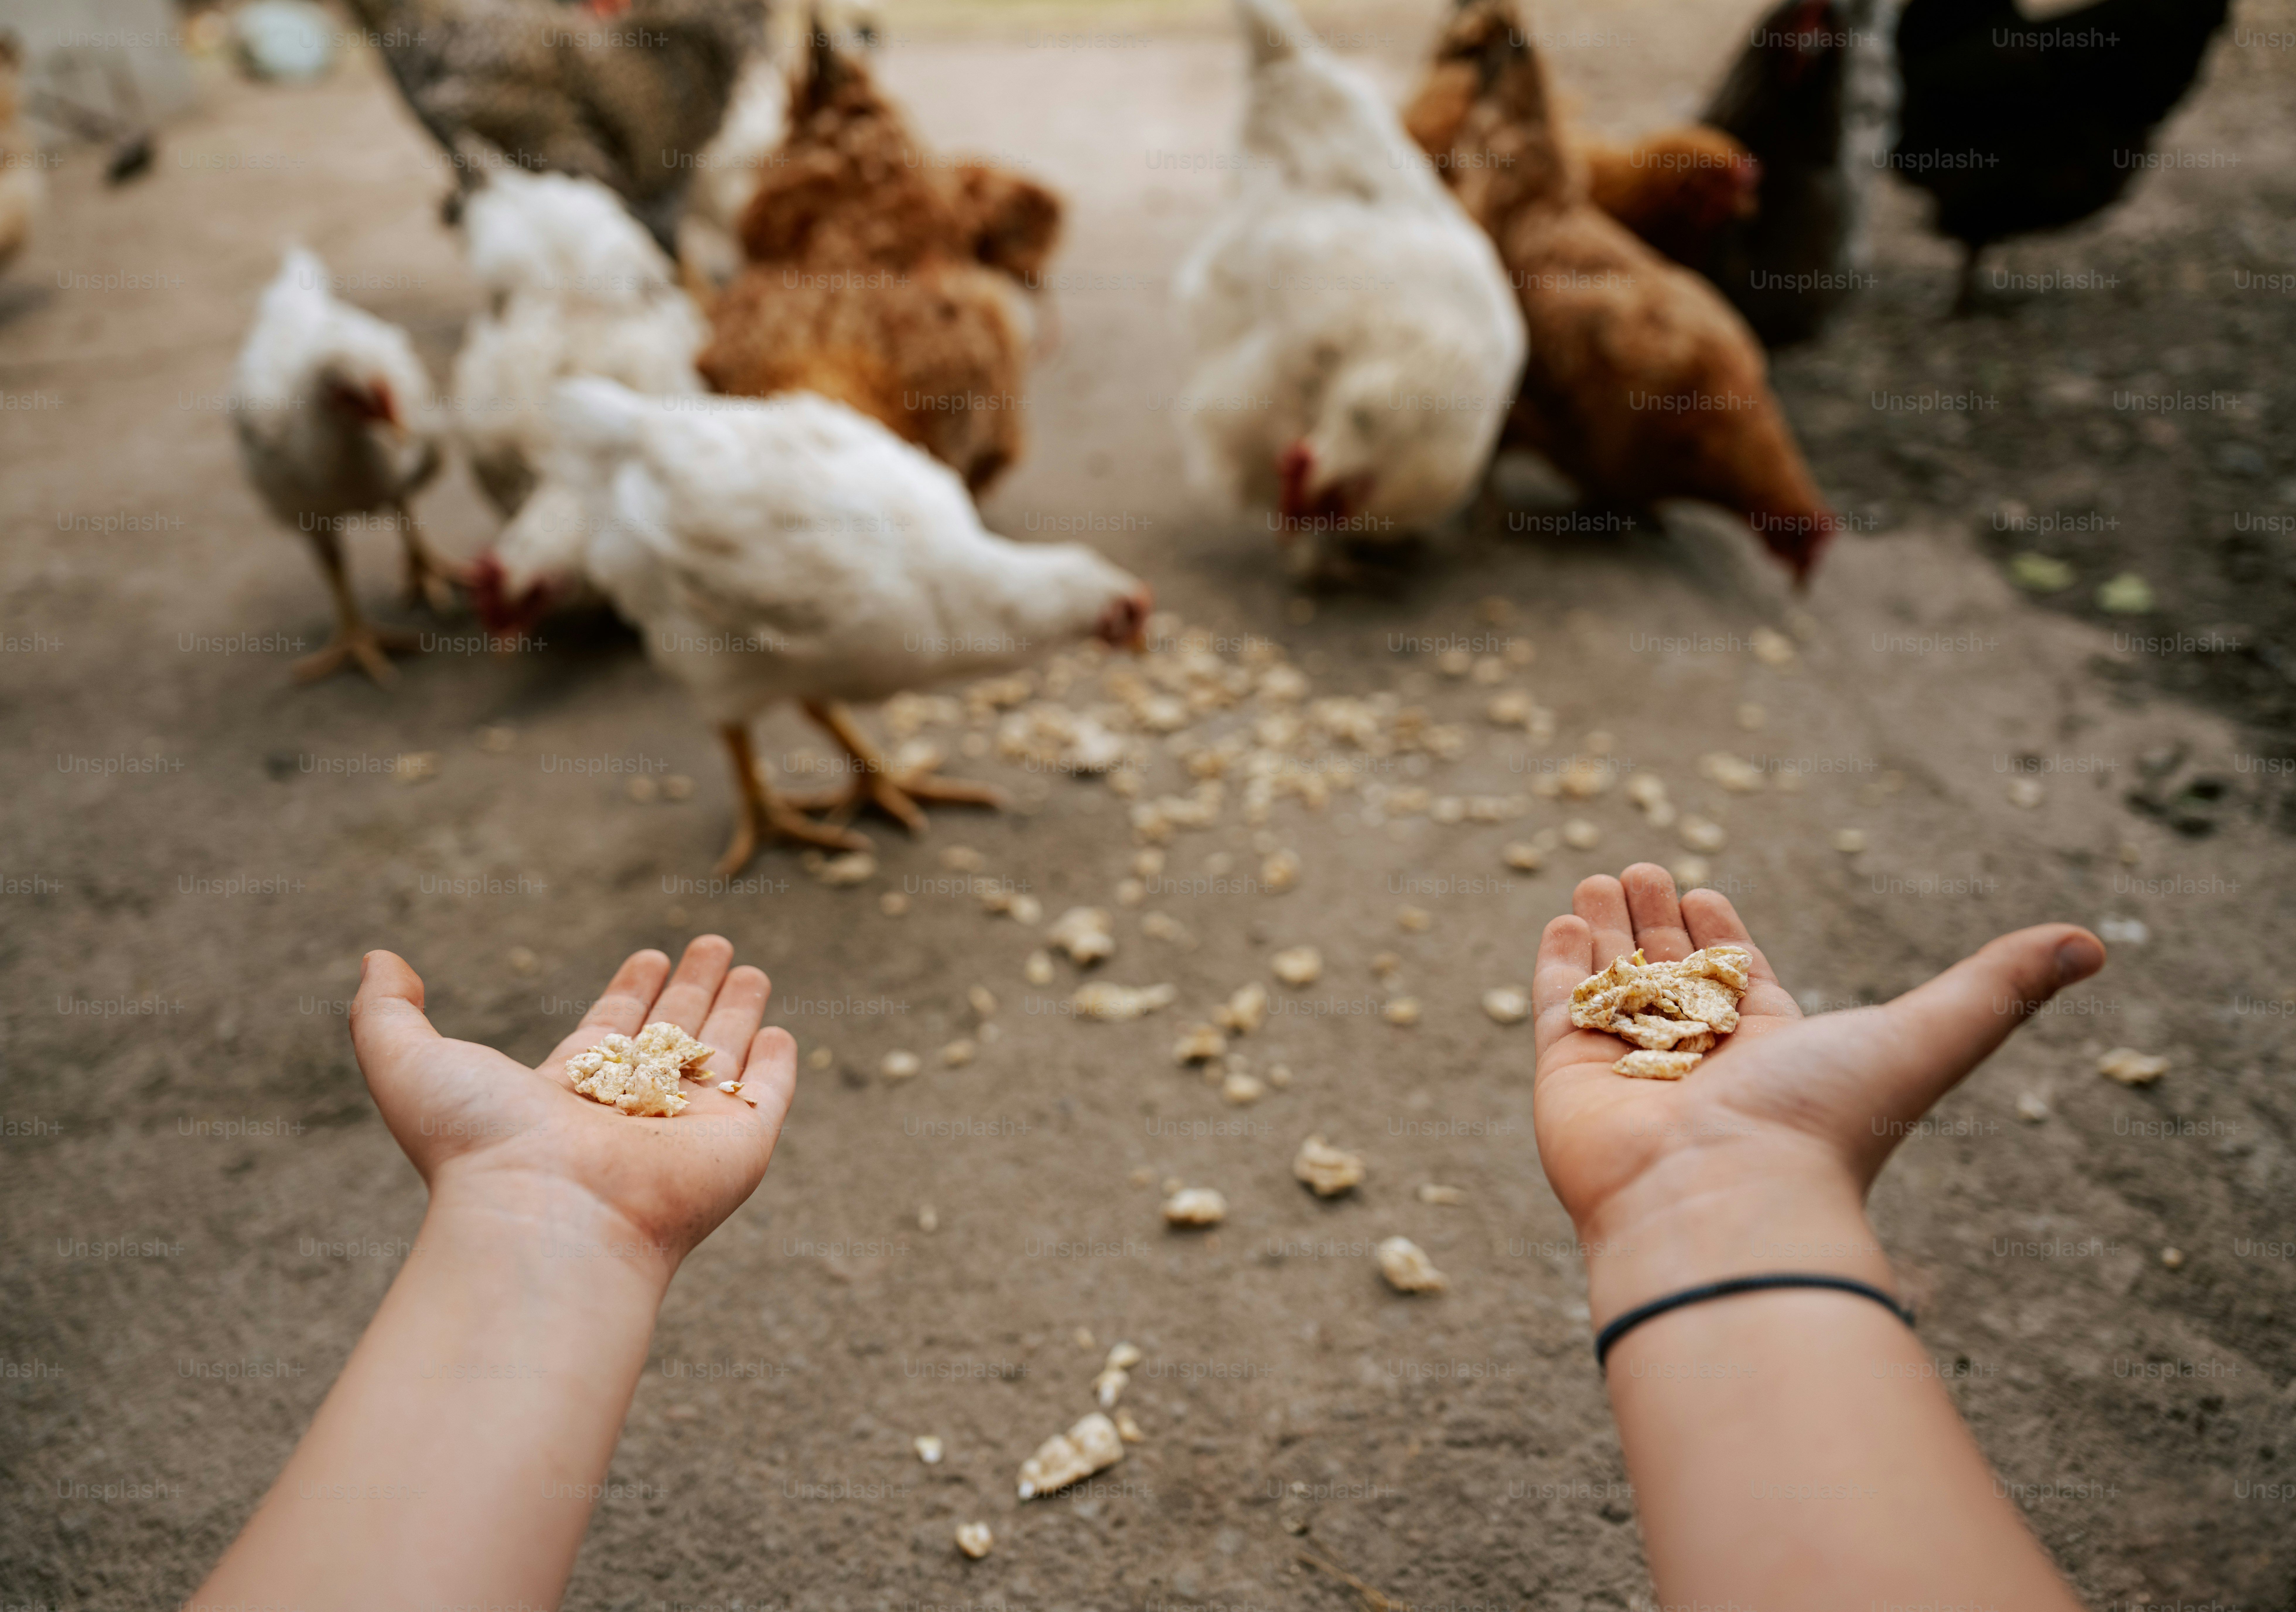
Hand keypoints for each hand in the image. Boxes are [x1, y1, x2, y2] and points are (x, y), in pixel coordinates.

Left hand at [349, 936, 796, 1278]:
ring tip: (749, 966)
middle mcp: (631, 1111)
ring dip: (737, 1010)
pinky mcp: (739, 1143)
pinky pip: (767, 1094)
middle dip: (689, 988)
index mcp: (569, 1095)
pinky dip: (778, 1065)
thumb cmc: (476, 1146)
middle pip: (669, 1035)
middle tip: (710, 943)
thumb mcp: (407, 1062)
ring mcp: (689, 1130)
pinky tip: (780, 1033)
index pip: (610, 1032)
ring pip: (720, 1056)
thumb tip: (379, 958)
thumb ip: (386, 1011)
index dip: (628, 992)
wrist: (547, 1218)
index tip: (648, 955)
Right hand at [1531, 866, 2103, 1314]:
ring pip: (1615, 985)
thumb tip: (2093, 944)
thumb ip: (1998, 987)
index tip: (1705, 892)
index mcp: (1771, 1054)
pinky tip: (1567, 921)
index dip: (1724, 935)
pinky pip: (1563, 1012)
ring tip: (1605, 876)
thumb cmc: (1824, 1125)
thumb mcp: (1928, 1036)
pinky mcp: (1571, 1081)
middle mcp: (1700, 1064)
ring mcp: (1631, 1073)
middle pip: (1674, 974)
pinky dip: (1561, 965)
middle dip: (1660, 921)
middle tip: (1645, 868)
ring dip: (1610, 930)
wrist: (1725, 1205)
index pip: (1740, 980)